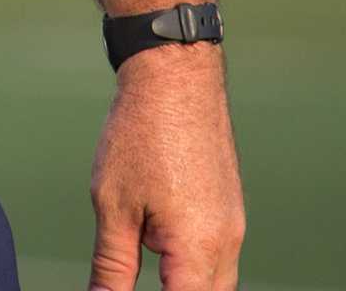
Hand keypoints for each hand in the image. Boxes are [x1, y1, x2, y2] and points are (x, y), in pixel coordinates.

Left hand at [88, 46, 242, 288]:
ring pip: (217, 281)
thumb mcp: (113, 207)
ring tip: (144, 250)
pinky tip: (159, 243)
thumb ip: (112, 267)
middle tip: (131, 279)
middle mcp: (227, 242)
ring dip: (185, 282)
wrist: (175, 76)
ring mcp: (233, 225)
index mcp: (199, 248)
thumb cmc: (142, 134)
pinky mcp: (229, 209)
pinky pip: (218, 256)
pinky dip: (192, 263)